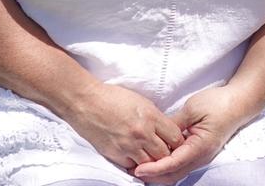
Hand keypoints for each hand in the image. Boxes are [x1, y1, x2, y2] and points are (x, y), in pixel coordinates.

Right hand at [62, 82, 183, 170]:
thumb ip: (155, 117)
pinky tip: (136, 158)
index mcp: (151, 116)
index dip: (178, 142)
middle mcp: (142, 133)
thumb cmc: (112, 98)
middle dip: (167, 154)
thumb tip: (165, 130)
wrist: (86, 101)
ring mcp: (128, 145)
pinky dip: (136, 164)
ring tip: (151, 157)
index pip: (175, 137)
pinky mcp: (115, 154)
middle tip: (165, 153)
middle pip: (165, 154)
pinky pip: (132, 166)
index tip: (176, 143)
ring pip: (150, 164)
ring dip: (152, 161)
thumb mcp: (141, 102)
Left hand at [133, 85, 253, 183]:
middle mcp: (201, 156)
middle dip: (154, 176)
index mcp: (200, 147)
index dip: (154, 168)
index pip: (173, 163)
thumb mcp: (192, 109)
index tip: (138, 169)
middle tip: (133, 171)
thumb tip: (157, 134)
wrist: (239, 102)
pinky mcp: (200, 152)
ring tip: (141, 167)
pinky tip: (156, 160)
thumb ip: (174, 124)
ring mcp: (201, 156)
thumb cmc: (218, 103)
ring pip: (177, 173)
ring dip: (160, 173)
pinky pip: (181, 165)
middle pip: (174, 175)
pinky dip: (167, 167)